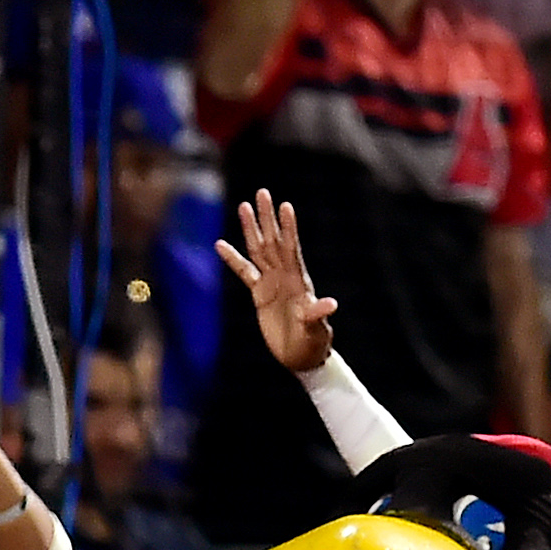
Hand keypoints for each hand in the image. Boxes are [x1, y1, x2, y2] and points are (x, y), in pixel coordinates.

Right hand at [217, 190, 337, 373]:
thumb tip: (330, 303)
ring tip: (244, 205)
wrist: (302, 357)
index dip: (288, 229)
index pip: (291, 249)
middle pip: (273, 241)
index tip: (285, 206)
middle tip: (262, 193)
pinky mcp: (260, 294)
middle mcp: (285, 276)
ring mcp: (272, 283)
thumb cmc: (313, 343)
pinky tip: (220, 244)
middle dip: (267, 218)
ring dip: (251, 228)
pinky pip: (244, 272)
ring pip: (259, 250)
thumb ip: (318, 314)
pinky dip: (232, 259)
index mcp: (298, 282)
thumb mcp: (317, 330)